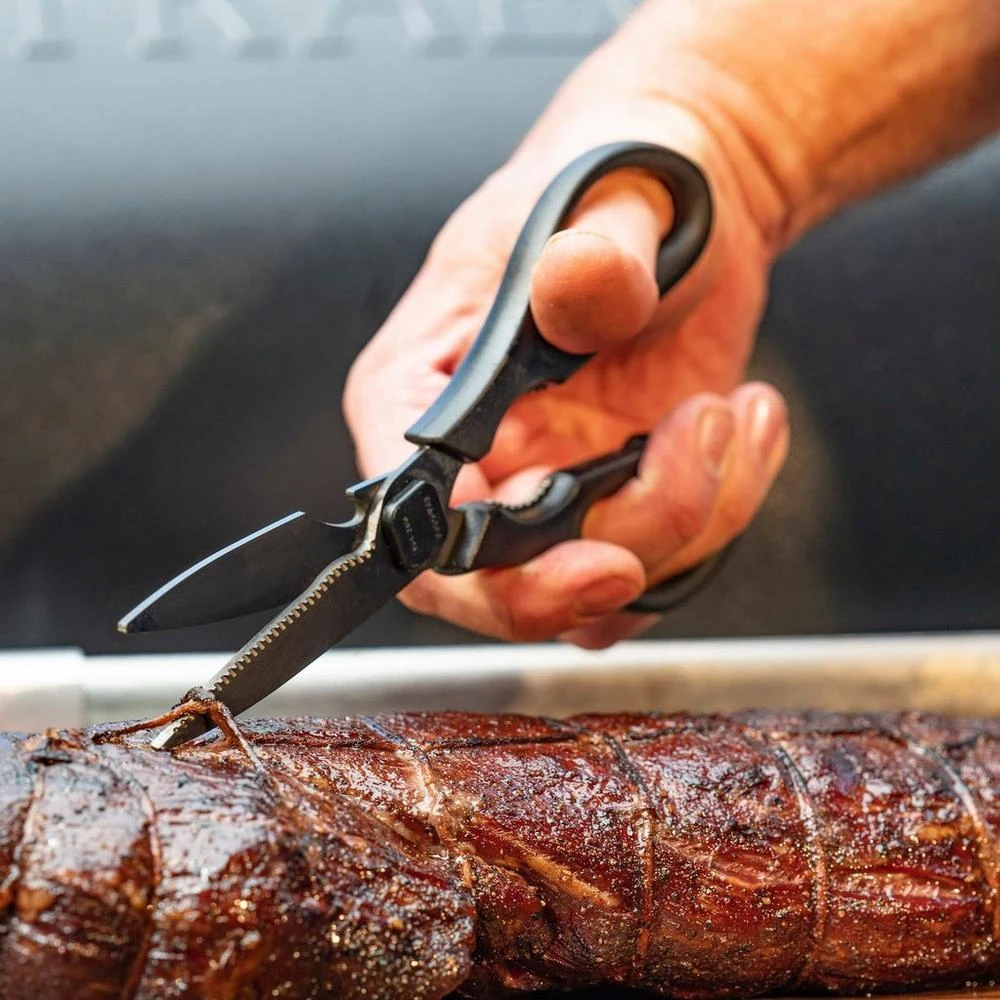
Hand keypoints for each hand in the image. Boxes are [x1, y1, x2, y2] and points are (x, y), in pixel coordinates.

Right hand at [344, 64, 789, 648]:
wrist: (690, 199)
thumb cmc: (615, 180)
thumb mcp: (604, 196)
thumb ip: (591, 254)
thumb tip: (580, 286)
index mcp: (424, 387)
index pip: (413, 518)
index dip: (483, 569)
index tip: (590, 556)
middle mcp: (477, 455)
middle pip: (500, 585)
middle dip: (610, 558)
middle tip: (687, 469)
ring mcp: (546, 486)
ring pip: (598, 590)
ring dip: (693, 516)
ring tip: (728, 408)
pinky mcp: (615, 500)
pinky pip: (662, 564)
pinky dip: (724, 513)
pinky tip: (744, 425)